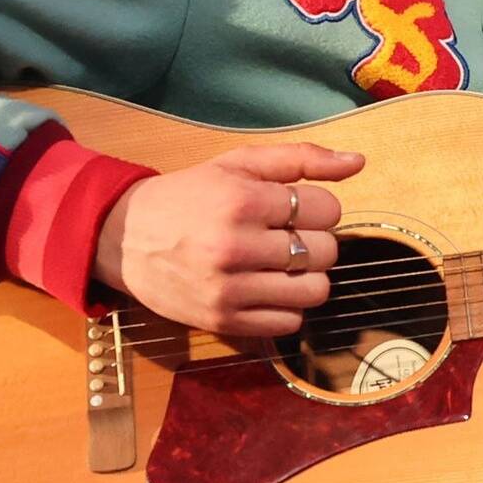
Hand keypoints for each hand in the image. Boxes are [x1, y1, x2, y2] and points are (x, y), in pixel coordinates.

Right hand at [100, 140, 364, 340]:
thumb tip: (357, 162)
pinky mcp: (224, 321)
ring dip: (307, 277)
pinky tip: (267, 288)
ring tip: (282, 264)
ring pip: (315, 291)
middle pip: (325, 251)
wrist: (124, 239)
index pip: (326, 209)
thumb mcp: (237, 164)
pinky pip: (290, 323)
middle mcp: (236, 246)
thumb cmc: (189, 196)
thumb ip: (300, 159)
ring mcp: (229, 289)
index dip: (319, 207)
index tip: (297, 209)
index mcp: (242, 201)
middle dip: (315, 241)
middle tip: (288, 236)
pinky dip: (287, 306)